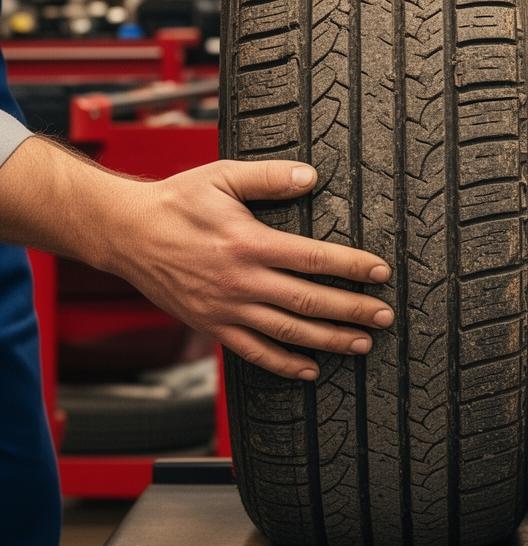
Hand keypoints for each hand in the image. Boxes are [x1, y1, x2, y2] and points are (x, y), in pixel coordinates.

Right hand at [105, 159, 392, 379]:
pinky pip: (253, 352)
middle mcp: (242, 281)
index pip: (315, 259)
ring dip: (329, 341)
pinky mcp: (211, 325)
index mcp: (249, 243)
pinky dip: (284, 365)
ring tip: (362, 344)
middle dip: (353, 311)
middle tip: (384, 317)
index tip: (381, 273)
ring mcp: (226, 308)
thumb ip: (269, 177)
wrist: (125, 233)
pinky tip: (310, 370)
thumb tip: (311, 175)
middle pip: (310, 302)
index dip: (352, 267)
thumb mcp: (222, 177)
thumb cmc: (175, 201)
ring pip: (288, 333)